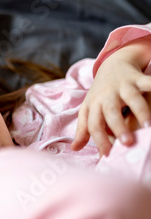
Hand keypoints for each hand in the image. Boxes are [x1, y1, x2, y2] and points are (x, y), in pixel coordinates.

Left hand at [72, 38, 150, 156]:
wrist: (113, 63)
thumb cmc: (100, 93)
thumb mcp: (89, 108)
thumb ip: (83, 129)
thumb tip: (75, 148)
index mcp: (94, 105)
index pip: (93, 124)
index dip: (99, 140)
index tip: (108, 155)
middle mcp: (107, 95)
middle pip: (110, 111)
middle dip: (118, 127)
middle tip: (127, 143)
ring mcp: (123, 86)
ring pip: (131, 97)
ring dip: (140, 111)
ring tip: (147, 127)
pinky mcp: (137, 78)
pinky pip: (148, 82)